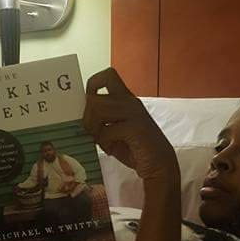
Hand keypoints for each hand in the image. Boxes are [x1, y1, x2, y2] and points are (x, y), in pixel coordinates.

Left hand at [84, 68, 178, 183]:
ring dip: (94, 129)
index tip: (88, 107)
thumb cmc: (135, 148)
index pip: (107, 76)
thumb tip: (80, 120)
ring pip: (98, 110)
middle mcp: (130, 101)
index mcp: (126, 98)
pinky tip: (110, 150)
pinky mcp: (136, 128)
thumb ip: (100, 122)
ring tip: (101, 141)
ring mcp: (134, 113)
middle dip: (87, 115)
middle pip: (95, 96)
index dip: (92, 86)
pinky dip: (104, 142)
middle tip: (90, 130)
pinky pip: (108, 130)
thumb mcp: (114, 132)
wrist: (159, 164)